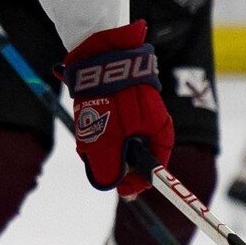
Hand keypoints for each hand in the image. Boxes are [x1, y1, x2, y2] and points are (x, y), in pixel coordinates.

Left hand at [61, 20, 174, 196]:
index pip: (157, 168)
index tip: (122, 191)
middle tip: (94, 156)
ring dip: (101, 144)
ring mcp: (136, 113)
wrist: (99, 53)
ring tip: (87, 130)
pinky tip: (86, 117)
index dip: (139, 183)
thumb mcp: (107, 138)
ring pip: (118, 142)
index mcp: (160, 131)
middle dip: (112, 160)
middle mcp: (152, 123)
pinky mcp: (120, 104)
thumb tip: (108, 185)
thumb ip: (108, 167)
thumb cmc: (110, 96)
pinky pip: (110, 127)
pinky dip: (97, 129)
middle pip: (135, 157)